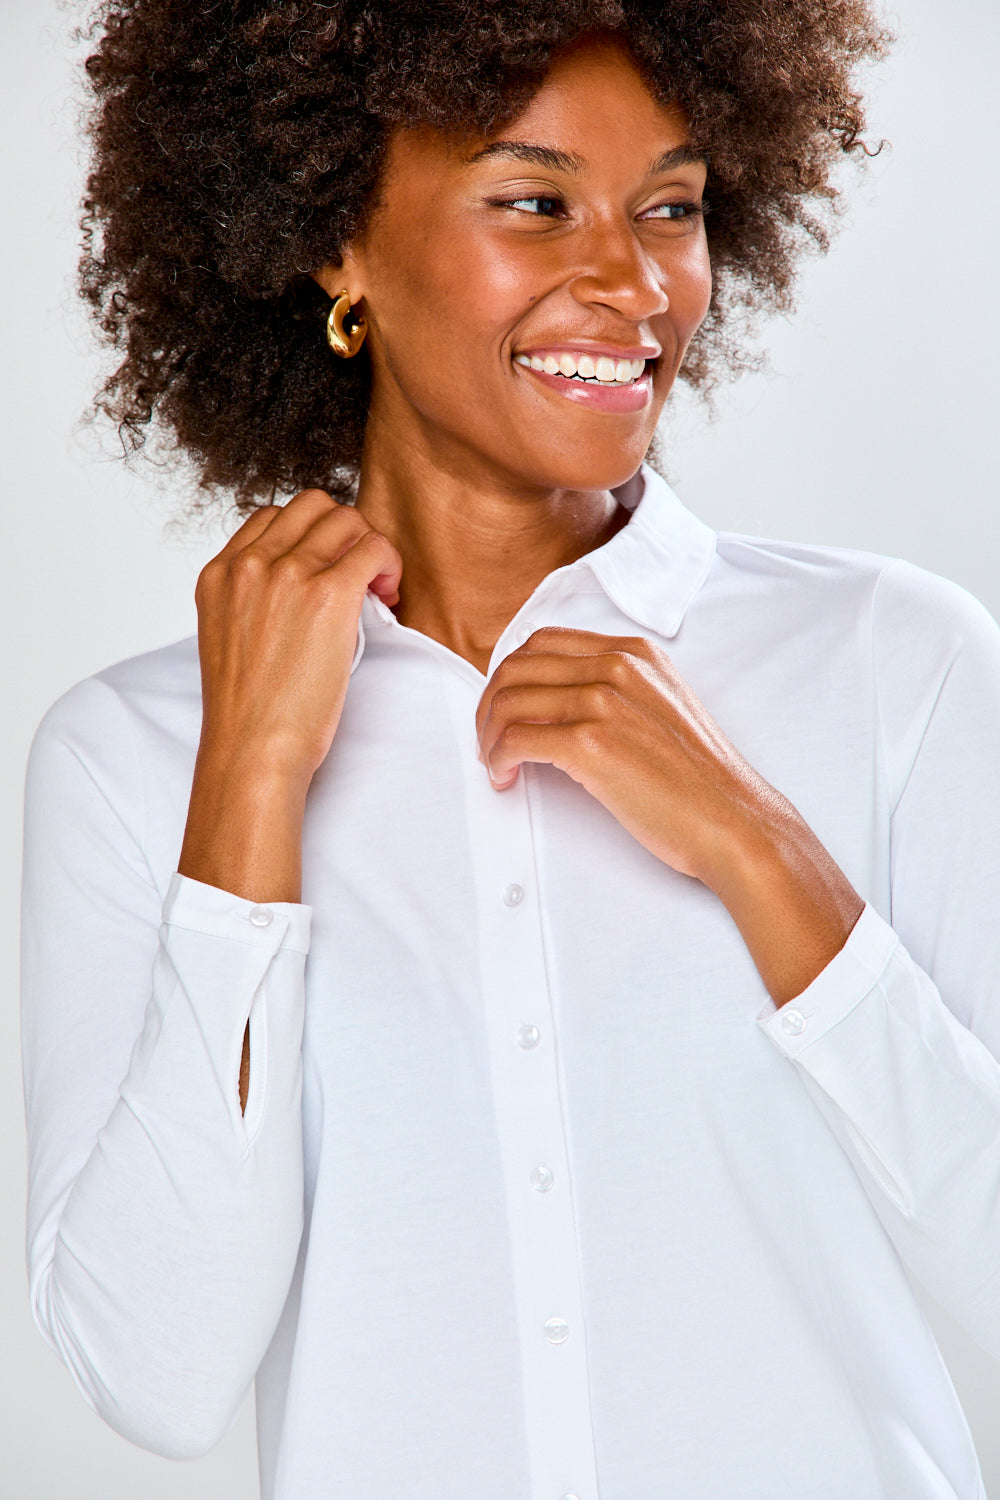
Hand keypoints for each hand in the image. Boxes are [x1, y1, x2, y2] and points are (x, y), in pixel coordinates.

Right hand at [193, 488, 402, 784]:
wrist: (252, 749)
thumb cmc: (249, 714)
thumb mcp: (229, 640)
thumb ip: (253, 601)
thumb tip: (302, 586)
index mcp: (219, 574)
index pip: (272, 518)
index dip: (310, 538)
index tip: (326, 570)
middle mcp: (249, 564)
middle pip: (312, 506)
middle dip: (343, 534)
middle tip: (358, 576)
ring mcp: (287, 574)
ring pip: (346, 520)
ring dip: (369, 548)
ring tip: (377, 589)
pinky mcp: (328, 593)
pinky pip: (374, 548)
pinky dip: (389, 565)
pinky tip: (387, 597)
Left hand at [475, 627, 765, 886]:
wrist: (733, 820)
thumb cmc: (699, 781)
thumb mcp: (661, 709)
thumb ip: (618, 692)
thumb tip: (559, 705)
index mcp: (633, 653)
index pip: (543, 642)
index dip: (511, 675)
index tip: (504, 708)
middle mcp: (617, 667)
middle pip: (516, 667)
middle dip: (489, 705)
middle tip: (489, 740)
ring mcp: (603, 702)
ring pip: (508, 702)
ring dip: (489, 736)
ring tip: (496, 765)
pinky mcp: (591, 744)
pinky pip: (514, 740)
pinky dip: (498, 760)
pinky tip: (506, 779)